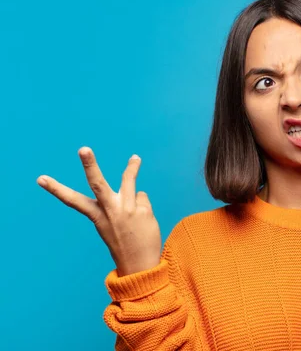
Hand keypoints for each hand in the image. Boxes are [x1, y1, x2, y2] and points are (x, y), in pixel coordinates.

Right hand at [37, 147, 161, 275]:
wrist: (139, 266)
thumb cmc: (124, 243)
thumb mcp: (112, 225)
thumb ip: (119, 204)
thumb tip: (137, 189)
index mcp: (97, 217)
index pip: (74, 201)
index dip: (56, 189)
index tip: (41, 178)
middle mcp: (110, 211)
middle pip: (98, 184)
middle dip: (90, 166)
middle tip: (83, 149)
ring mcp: (127, 210)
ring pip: (128, 181)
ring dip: (132, 167)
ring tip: (135, 158)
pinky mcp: (144, 211)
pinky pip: (143, 198)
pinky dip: (143, 206)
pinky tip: (144, 220)